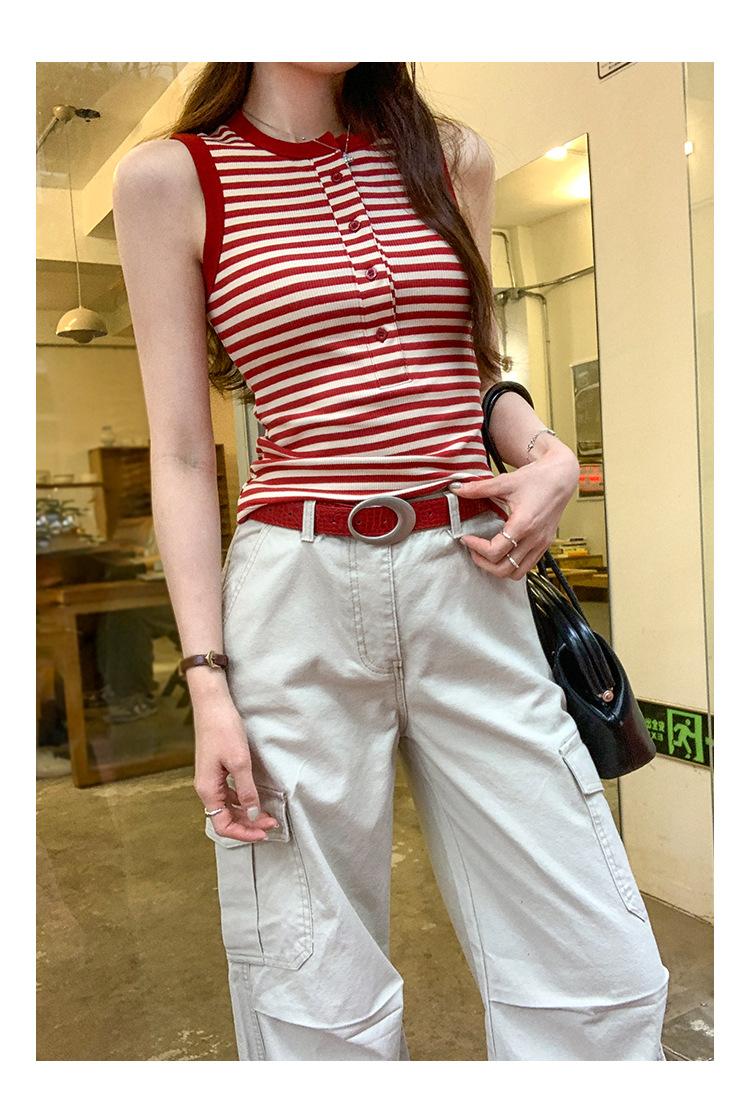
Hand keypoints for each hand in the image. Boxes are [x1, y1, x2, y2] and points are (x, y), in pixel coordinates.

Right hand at [193, 694, 279, 842]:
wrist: (212, 704)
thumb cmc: (223, 729)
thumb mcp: (240, 762)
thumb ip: (247, 792)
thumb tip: (253, 816)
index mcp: (208, 790)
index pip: (222, 825)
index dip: (243, 833)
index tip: (264, 832)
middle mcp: (206, 788)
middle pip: (225, 818)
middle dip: (248, 825)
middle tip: (271, 823)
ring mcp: (210, 779)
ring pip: (227, 807)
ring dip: (246, 814)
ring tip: (267, 814)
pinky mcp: (216, 770)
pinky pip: (228, 794)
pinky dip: (242, 801)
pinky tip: (255, 799)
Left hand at [450, 442, 579, 579]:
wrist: (562, 477)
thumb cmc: (537, 478)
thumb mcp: (505, 481)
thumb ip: (479, 488)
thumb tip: (457, 489)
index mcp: (523, 524)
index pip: (495, 551)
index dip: (476, 548)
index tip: (466, 538)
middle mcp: (534, 538)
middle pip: (504, 569)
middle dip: (483, 563)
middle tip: (473, 549)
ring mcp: (541, 544)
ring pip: (517, 573)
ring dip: (498, 568)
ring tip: (486, 554)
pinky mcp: (545, 545)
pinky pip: (527, 566)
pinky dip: (512, 564)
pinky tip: (503, 551)